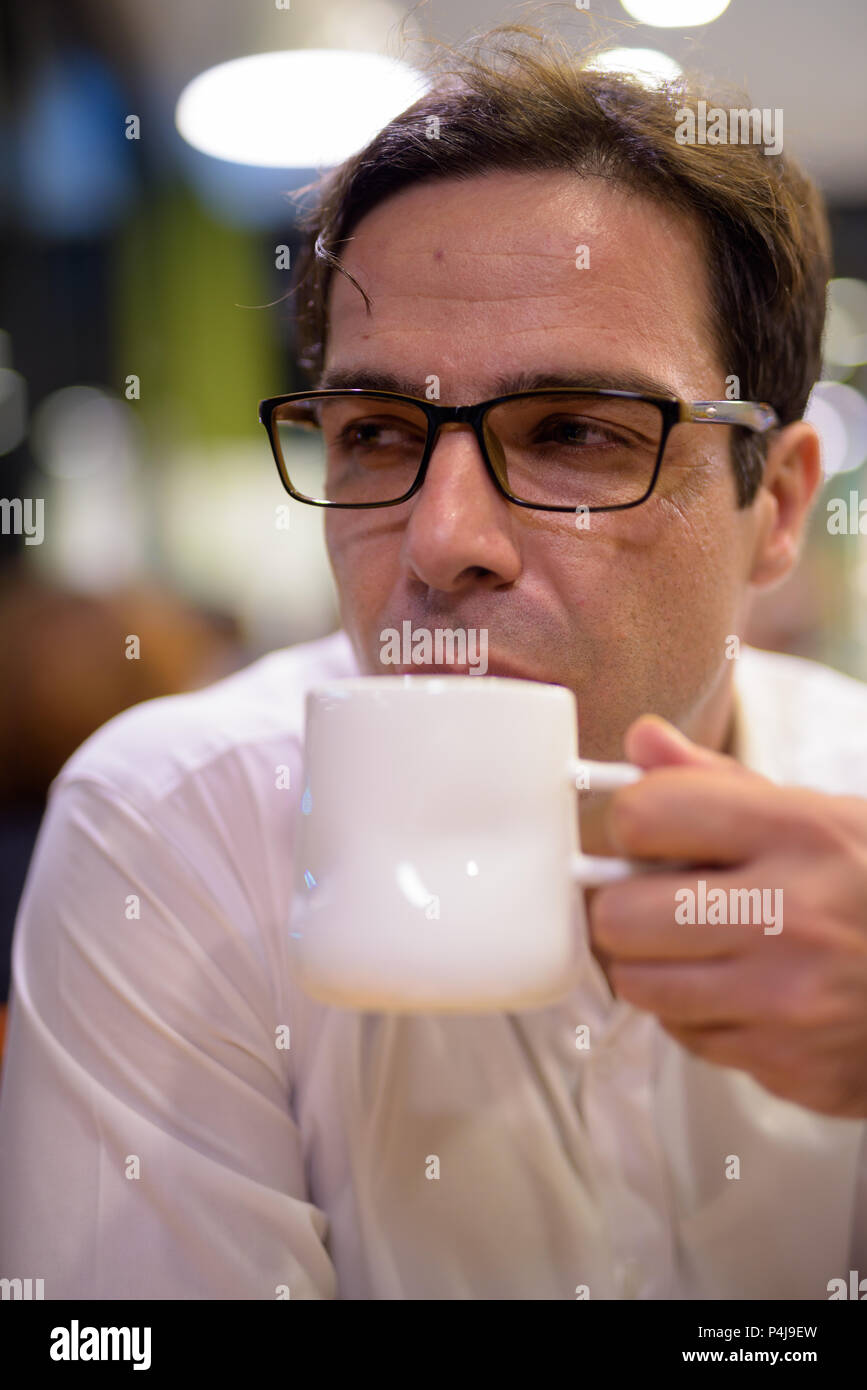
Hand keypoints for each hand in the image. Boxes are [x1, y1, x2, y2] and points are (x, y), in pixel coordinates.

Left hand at [587, 715, 866, 1117]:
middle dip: (627, 905)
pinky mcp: (787, 1065)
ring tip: (702, 946)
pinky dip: (699, 1016)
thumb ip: (718, 781)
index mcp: (799, 833)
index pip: (644, 818)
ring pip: (638, 986)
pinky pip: (686, 1038)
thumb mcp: (817, 814)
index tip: (649, 833)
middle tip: (659, 901)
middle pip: (618, 916)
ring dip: (655, 965)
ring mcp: (789, 1001)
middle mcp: (793, 917)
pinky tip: (741, 990)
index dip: (633, 822)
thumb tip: (642, 740)